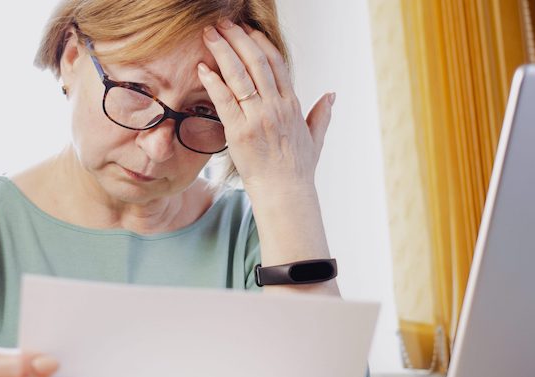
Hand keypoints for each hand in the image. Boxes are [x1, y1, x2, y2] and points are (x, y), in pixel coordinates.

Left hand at [197, 20, 333, 196]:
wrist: (285, 193)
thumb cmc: (296, 169)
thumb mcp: (314, 138)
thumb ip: (321, 114)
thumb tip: (331, 95)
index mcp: (291, 104)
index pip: (276, 63)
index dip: (260, 43)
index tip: (248, 30)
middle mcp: (275, 106)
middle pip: (256, 61)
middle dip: (238, 38)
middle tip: (223, 24)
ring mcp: (258, 117)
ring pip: (239, 75)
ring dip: (223, 51)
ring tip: (209, 35)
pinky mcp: (239, 131)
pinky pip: (224, 100)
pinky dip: (213, 82)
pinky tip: (203, 68)